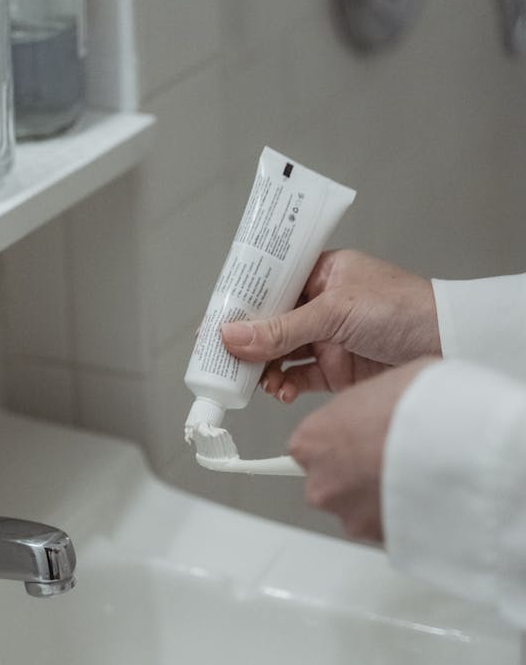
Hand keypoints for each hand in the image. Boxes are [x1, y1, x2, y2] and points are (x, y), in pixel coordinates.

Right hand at [220, 250, 440, 401]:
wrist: (451, 343)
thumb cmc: (405, 308)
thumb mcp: (335, 311)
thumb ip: (282, 329)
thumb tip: (233, 336)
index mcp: (321, 273)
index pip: (269, 284)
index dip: (240, 301)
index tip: (213, 320)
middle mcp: (321, 304)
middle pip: (268, 323)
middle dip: (245, 342)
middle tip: (221, 357)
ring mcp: (327, 338)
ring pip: (279, 354)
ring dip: (263, 368)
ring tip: (254, 379)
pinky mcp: (336, 370)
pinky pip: (297, 378)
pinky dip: (284, 386)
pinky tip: (279, 390)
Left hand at [287, 359, 435, 541]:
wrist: (457, 440)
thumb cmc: (420, 406)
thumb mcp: (383, 385)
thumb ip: (365, 408)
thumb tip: (377, 408)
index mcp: (312, 440)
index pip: (311, 446)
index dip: (341, 442)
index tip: (355, 443)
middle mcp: (321, 483)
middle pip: (331, 482)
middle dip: (357, 474)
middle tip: (390, 457)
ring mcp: (349, 515)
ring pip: (358, 508)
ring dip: (380, 496)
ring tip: (414, 474)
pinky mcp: (378, 538)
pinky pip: (387, 525)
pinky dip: (402, 514)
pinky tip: (425, 493)